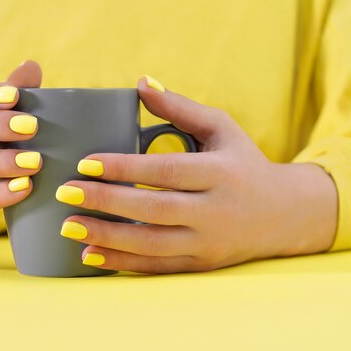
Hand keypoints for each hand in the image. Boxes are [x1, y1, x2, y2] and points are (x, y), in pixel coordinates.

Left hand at [57, 76, 337, 273]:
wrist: (285, 214)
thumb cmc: (244, 163)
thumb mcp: (222, 128)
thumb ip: (181, 108)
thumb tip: (141, 83)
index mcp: (220, 172)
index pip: (166, 171)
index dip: (124, 168)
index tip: (85, 162)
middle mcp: (216, 210)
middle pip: (155, 209)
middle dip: (106, 203)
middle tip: (64, 193)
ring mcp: (209, 242)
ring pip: (153, 244)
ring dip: (107, 237)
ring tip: (67, 226)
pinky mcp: (203, 264)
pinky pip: (159, 267)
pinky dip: (124, 263)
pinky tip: (90, 253)